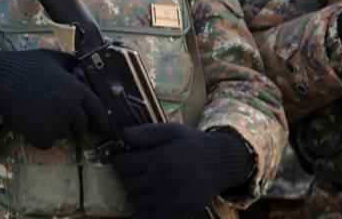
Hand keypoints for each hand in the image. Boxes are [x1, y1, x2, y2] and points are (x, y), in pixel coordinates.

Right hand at [0, 49, 110, 148]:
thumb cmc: (25, 65)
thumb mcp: (52, 57)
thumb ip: (71, 63)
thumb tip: (82, 66)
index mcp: (76, 89)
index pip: (97, 110)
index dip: (101, 120)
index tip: (102, 127)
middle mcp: (70, 108)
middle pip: (80, 124)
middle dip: (70, 120)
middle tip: (52, 110)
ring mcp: (56, 122)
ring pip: (62, 134)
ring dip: (53, 128)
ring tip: (37, 113)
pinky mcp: (40, 134)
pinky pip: (47, 142)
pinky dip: (39, 137)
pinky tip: (29, 123)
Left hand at [111, 123, 253, 218]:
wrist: (222, 164)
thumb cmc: (193, 144)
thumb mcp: (171, 131)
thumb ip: (146, 133)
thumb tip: (122, 134)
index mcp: (161, 159)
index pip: (122, 164)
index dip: (119, 160)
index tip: (125, 158)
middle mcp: (165, 181)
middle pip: (127, 184)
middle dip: (126, 176)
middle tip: (135, 170)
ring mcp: (172, 200)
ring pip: (136, 201)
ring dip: (135, 192)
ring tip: (144, 182)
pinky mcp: (179, 212)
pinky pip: (148, 216)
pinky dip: (144, 209)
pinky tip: (150, 197)